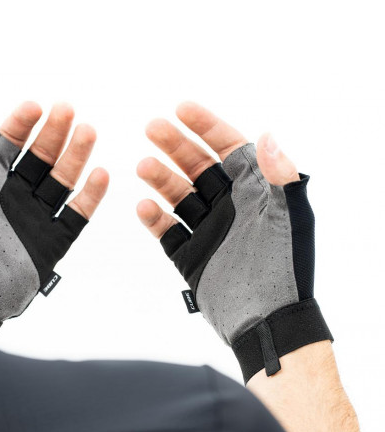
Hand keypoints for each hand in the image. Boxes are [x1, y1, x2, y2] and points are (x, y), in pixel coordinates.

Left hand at [0, 102, 108, 338]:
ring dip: (75, 158)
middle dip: (54, 135)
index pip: (6, 145)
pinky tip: (100, 175)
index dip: (20, 125)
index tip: (35, 106)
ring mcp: (34, 219)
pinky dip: (89, 198)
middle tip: (68, 111)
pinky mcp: (51, 243)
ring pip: (61, 182)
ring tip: (88, 132)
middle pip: (39, 158)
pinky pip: (75, 217)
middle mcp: (13, 197)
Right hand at [137, 102, 331, 382]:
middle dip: (175, 145)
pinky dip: (154, 219)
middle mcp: (230, 207)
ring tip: (142, 166)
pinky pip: (167, 232)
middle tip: (152, 128)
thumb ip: (278, 177)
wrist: (266, 322)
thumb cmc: (285, 269)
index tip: (182, 109)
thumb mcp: (289, 218)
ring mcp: (209, 231)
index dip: (207, 127)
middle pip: (197, 167)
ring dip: (160, 178)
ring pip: (178, 196)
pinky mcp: (191, 256)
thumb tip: (265, 136)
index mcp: (255, 193)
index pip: (229, 149)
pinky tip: (144, 206)